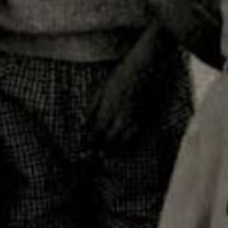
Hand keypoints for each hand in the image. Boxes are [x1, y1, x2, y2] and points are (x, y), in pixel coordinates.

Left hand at [85, 35, 171, 151]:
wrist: (142, 70)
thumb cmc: (119, 77)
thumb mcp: (100, 90)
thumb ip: (91, 109)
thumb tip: (83, 124)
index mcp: (108, 109)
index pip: (98, 132)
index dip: (91, 143)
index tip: (86, 150)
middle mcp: (121, 118)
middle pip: (110, 140)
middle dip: (102, 150)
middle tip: (95, 157)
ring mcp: (134, 120)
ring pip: (124, 141)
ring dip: (115, 150)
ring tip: (107, 157)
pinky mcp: (144, 120)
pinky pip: (136, 137)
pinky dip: (129, 145)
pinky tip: (124, 148)